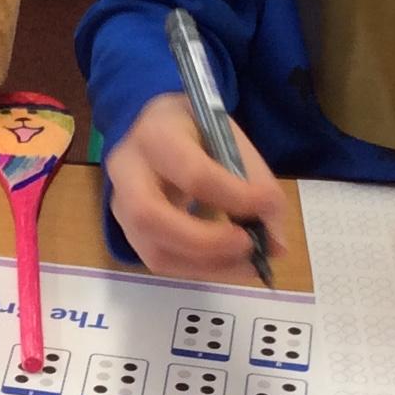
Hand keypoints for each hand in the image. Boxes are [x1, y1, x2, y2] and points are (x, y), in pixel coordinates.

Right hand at [105, 94, 289, 284]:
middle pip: (151, 217)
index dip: (235, 197)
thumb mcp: (228, 138)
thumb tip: (276, 244)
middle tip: (248, 246)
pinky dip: (198, 270)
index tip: (267, 206)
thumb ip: (255, 183)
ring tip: (246, 264)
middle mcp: (127, 171)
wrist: (151, 125)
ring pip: (153, 251)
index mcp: (156, 135)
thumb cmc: (194, 130)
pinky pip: (160, 261)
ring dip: (206, 267)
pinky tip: (226, 263)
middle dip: (206, 242)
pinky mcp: (128, 230)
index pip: (193, 174)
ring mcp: (119, 205)